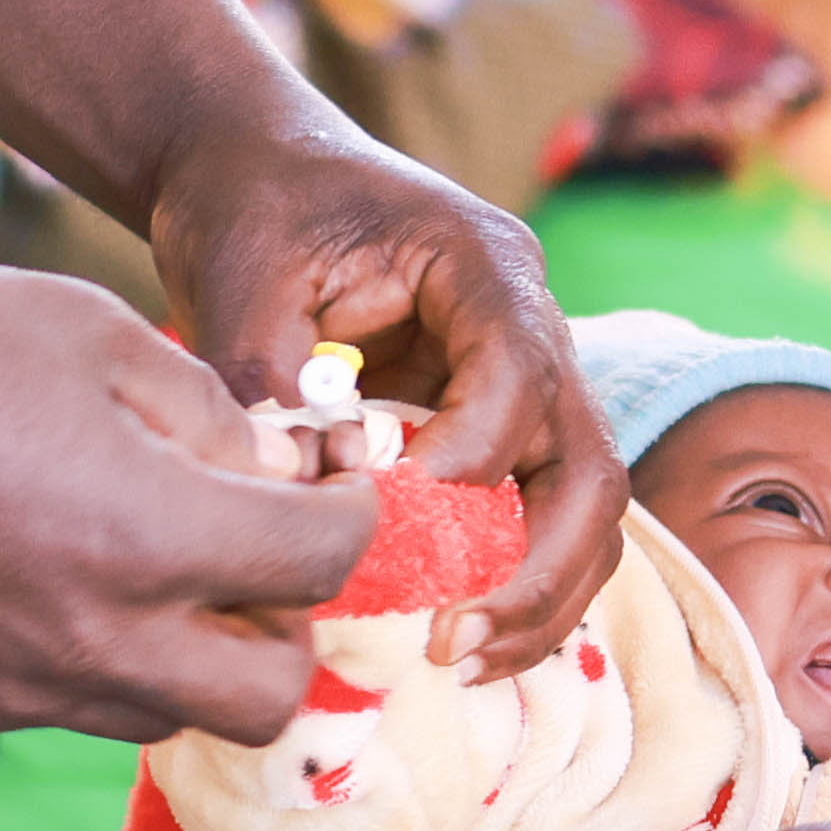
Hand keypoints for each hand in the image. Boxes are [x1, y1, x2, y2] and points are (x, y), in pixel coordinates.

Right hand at [0, 260, 358, 744]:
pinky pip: (68, 703)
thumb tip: (274, 472)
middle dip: (287, 624)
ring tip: (147, 556)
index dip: (350, 514)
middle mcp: (94, 639)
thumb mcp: (90, 331)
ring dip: (191, 650)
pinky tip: (42, 568)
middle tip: (255, 548)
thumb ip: (208, 412)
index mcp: (146, 534)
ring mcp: (19, 688)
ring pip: (166, 713)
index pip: (320, 565)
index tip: (332, 482)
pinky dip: (93, 653)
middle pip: (268, 696)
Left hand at [139, 118, 617, 670]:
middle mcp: (529, 328)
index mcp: (484, 267)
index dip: (469, 460)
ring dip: (536, 595)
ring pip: (579, 508)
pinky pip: (530, 516)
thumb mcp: (242, 273)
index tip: (388, 512)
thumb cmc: (252, 202)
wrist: (253, 168)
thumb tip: (300, 487)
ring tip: (458, 662)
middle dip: (537, 568)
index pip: (520, 379)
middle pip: (588, 465)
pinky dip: (506, 582)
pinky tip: (452, 637)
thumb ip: (269, 375)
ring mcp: (520, 382)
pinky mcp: (488, 427)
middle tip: (453, 643)